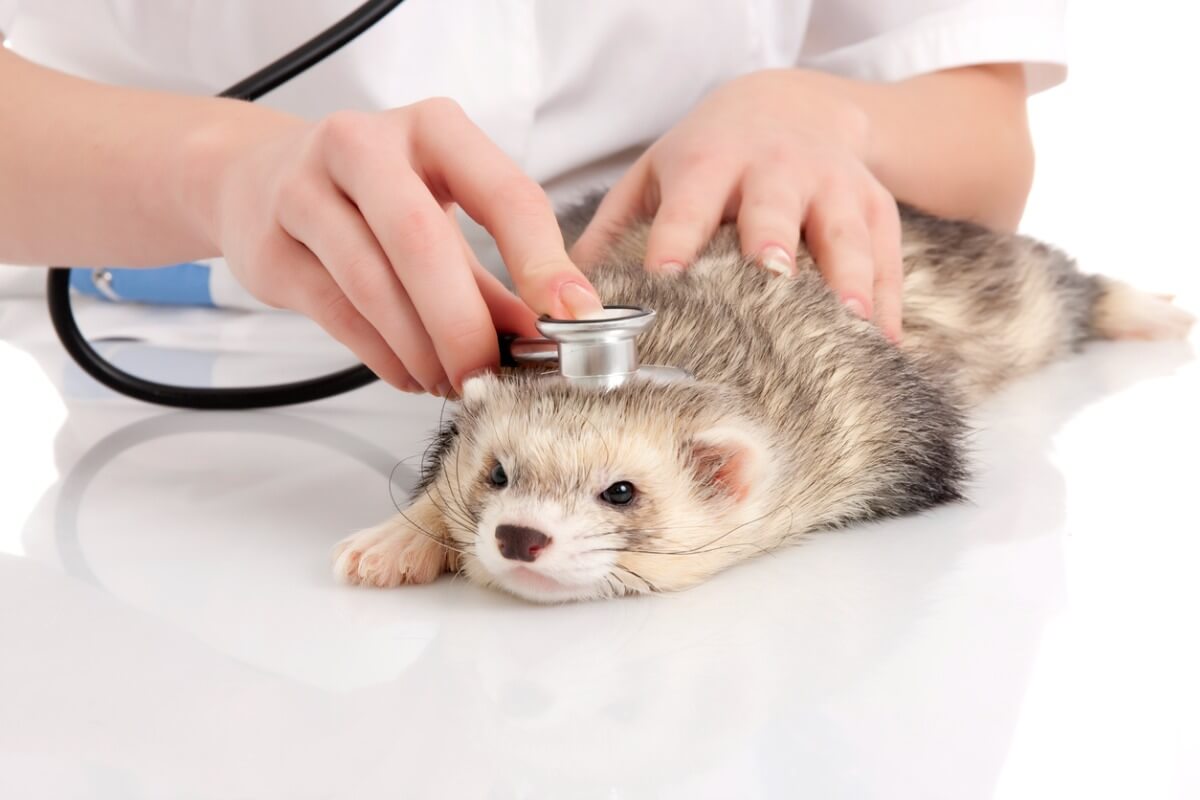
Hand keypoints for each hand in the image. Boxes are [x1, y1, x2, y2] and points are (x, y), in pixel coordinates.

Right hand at [201, 98, 602, 395]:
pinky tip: (412, 375)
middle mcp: (362, 145)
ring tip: (453, 382)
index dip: (542, 260)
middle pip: (422, 242)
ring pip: (374, 285)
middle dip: (464, 323)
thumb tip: (541, 339)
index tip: (573, 316)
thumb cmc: (370, 199)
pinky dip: (385, 357)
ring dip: (423, 349)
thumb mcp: (440, 216)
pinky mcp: (269, 245)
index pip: (502, 192)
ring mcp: (304, 190)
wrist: (252, 178)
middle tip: (491, 376)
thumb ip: (491, 278)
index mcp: (431, 128)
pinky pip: (338, 314)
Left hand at [572, 69, 901, 341]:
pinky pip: (887, 258)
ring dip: (847, 277)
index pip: (688, 207)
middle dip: (771, 243)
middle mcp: (775, 169)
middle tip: (769, 282)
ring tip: (847, 325)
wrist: (795, 106)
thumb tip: (560, 302)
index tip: (665, 283)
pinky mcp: (876, 208)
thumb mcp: (656, 174)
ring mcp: (833, 186)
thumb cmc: (712, 156)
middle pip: (774, 209)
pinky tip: (882, 346)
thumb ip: (611, 232)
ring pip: (841, 234)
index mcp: (710, 163)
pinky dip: (887, 304)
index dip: (676, 242)